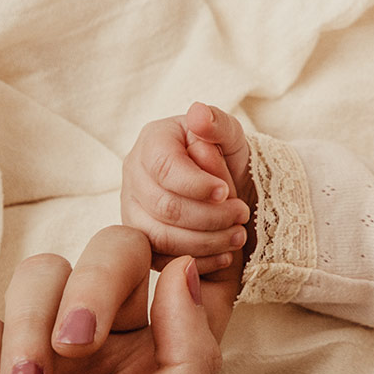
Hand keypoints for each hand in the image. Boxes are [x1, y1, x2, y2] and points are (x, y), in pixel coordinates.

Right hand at [121, 103, 253, 278]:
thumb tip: (198, 113)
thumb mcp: (230, 134)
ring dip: (205, 241)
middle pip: (163, 206)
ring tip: (237, 237)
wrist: (224, 185)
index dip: (197, 185)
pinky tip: (224, 256)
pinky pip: (160, 259)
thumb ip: (217, 123)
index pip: (165, 168)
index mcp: (152, 142)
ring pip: (159, 236)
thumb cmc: (225, 155)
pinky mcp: (140, 239)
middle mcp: (134, 175)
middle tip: (241, 215)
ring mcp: (132, 209)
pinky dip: (197, 260)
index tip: (226, 192)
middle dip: (209, 216)